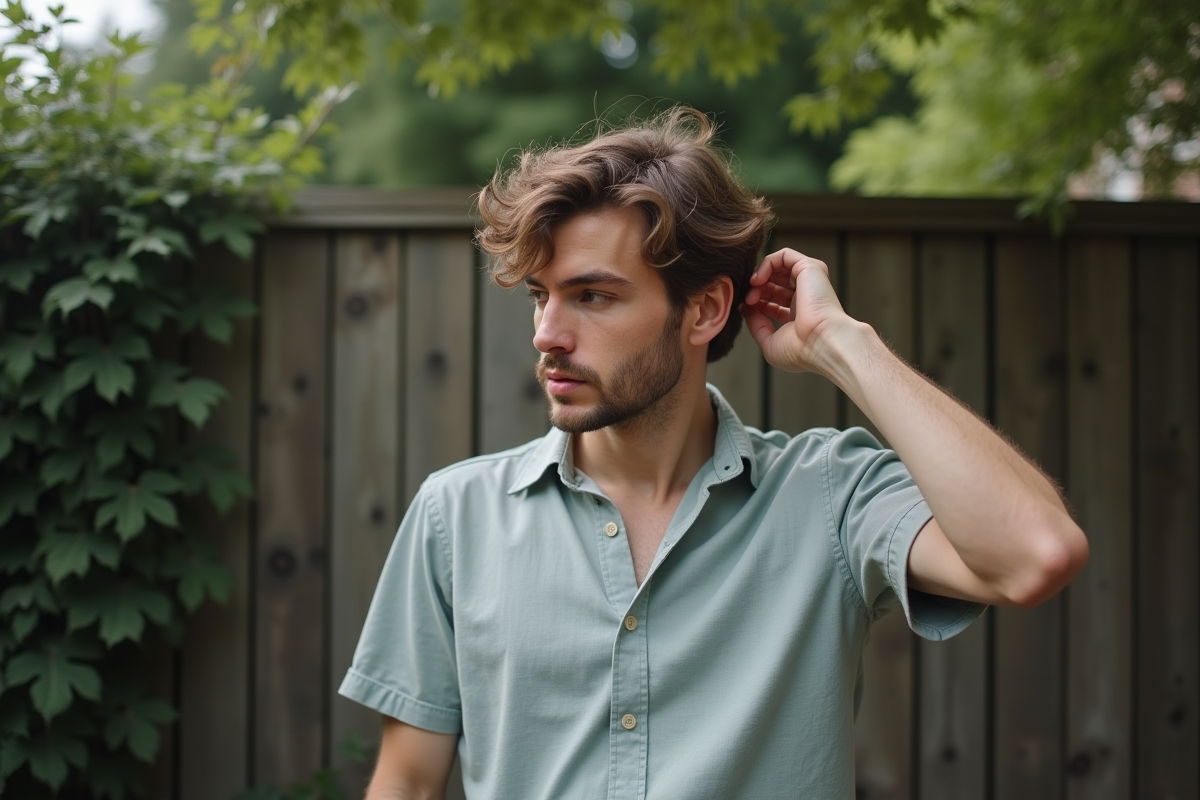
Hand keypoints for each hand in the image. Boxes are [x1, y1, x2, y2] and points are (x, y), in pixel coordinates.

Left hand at [740, 248, 853, 374]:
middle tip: (748, 300)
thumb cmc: (801, 350)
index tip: (745, 308)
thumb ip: (756, 325)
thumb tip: (746, 309)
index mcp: (798, 317)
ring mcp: (809, 282)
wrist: (822, 342)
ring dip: (759, 277)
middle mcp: (804, 298)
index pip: (773, 303)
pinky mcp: (810, 268)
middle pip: (773, 285)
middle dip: (756, 290)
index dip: (756, 303)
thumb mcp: (769, 343)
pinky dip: (766, 263)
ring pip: (778, 268)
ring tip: (752, 289)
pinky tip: (758, 279)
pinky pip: (784, 255)